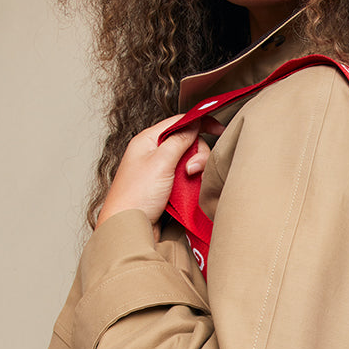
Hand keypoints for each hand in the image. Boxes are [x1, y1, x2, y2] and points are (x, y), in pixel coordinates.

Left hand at [97, 114, 224, 238]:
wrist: (129, 226)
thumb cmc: (136, 196)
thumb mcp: (160, 162)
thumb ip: (179, 140)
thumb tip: (194, 125)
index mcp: (149, 140)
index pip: (179, 122)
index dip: (200, 122)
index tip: (219, 128)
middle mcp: (155, 153)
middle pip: (188, 143)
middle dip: (198, 154)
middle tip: (193, 171)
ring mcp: (162, 170)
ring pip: (190, 161)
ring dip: (197, 170)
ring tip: (191, 183)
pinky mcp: (168, 187)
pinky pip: (188, 178)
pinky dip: (194, 182)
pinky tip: (192, 190)